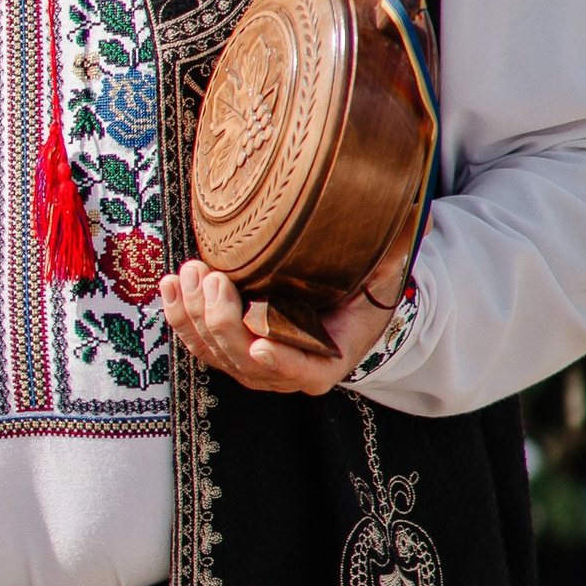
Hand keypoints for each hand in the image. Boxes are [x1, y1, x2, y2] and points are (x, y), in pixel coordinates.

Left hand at [159, 260, 398, 396]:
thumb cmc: (356, 296)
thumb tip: (415, 215)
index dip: (280, 361)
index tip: (260, 344)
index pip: (301, 369)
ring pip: (213, 350)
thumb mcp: (379, 277)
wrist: (334, 314)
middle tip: (214, 277)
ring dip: (193, 312)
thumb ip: (389, 253)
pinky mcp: (225, 351)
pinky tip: (170, 284)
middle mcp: (283, 371)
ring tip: (190, 271)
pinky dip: (177, 315)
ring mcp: (250, 365)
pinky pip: (195, 341)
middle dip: (221, 318)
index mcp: (324, 361)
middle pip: (243, 357)